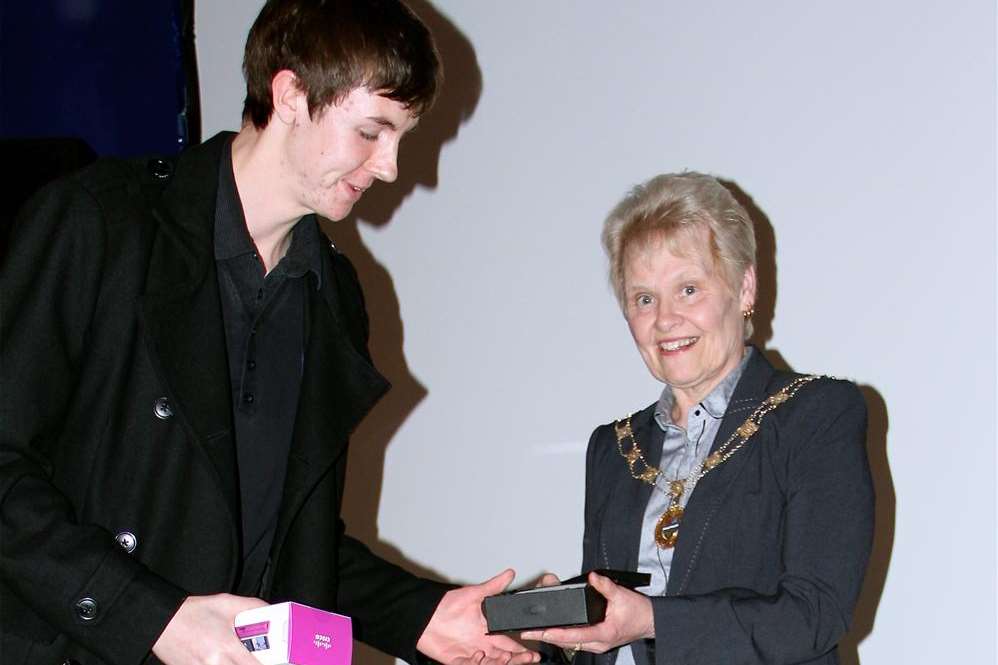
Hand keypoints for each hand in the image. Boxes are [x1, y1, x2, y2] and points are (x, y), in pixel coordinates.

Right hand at [152, 593, 267, 664]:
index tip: (274, 660)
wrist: (161, 621)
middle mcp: (214, 662)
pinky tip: (224, 659)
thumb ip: (253, 607)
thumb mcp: (227, 602)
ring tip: (238, 657)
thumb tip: (271, 611)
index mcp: (226, 645)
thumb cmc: (193, 612)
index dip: (267, 664)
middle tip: (254, 657)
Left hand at [417, 569, 539, 664]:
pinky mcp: (457, 661)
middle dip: (517, 660)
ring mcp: (470, 654)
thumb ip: (493, 586)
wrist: (425, 614)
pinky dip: (477, 664)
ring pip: (492, 664)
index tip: (534, 653)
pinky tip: (480, 656)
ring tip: (506, 657)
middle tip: (527, 659)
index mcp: (487, 631)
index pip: (509, 643)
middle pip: (504, 657)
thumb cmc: (447, 604)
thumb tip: (510, 573)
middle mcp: (481, 645)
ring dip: (500, 662)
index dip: (522, 650)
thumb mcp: (473, 594)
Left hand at [520, 572, 652, 653]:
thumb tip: (593, 578)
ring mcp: (596, 643)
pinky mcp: (596, 640)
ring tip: (534, 631)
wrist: (650, 621)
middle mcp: (598, 643)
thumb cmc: (639, 612)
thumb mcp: (622, 596)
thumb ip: (605, 586)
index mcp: (604, 634)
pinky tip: (552, 630)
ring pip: (570, 644)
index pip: (574, 636)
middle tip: (527, 633)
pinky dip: (562, 636)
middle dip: (546, 638)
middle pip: (567, 643)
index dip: (555, 634)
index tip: (540, 631)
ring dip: (553, 638)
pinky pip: (575, 641)